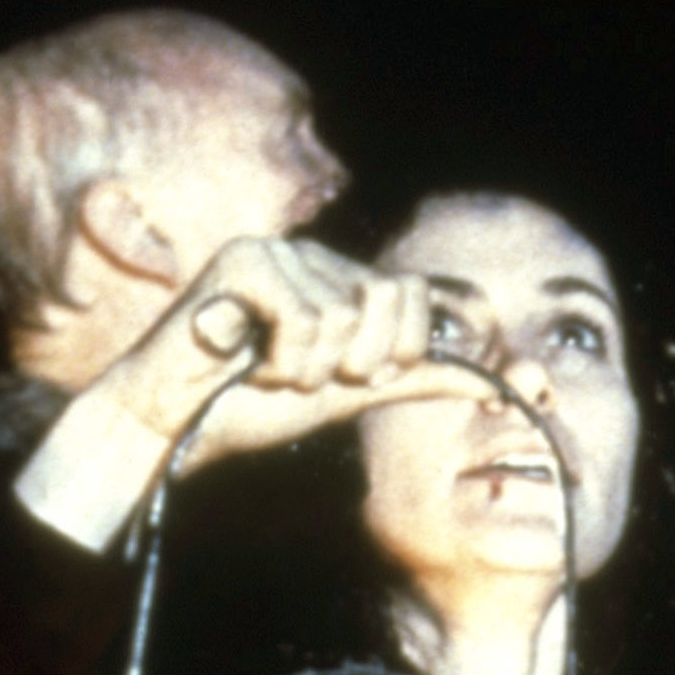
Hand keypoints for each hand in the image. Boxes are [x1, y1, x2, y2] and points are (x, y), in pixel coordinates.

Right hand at [15, 236, 490, 548]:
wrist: (178, 423)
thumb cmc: (255, 405)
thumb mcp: (353, 391)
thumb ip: (417, 377)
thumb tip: (496, 385)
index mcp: (338, 278)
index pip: (415, 292)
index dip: (399, 347)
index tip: (355, 376)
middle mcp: (310, 255)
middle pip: (387, 297)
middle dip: (360, 359)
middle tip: (312, 375)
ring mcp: (276, 252)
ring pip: (345, 314)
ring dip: (313, 367)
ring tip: (271, 369)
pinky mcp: (243, 261)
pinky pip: (306, 317)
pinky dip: (286, 359)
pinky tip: (249, 362)